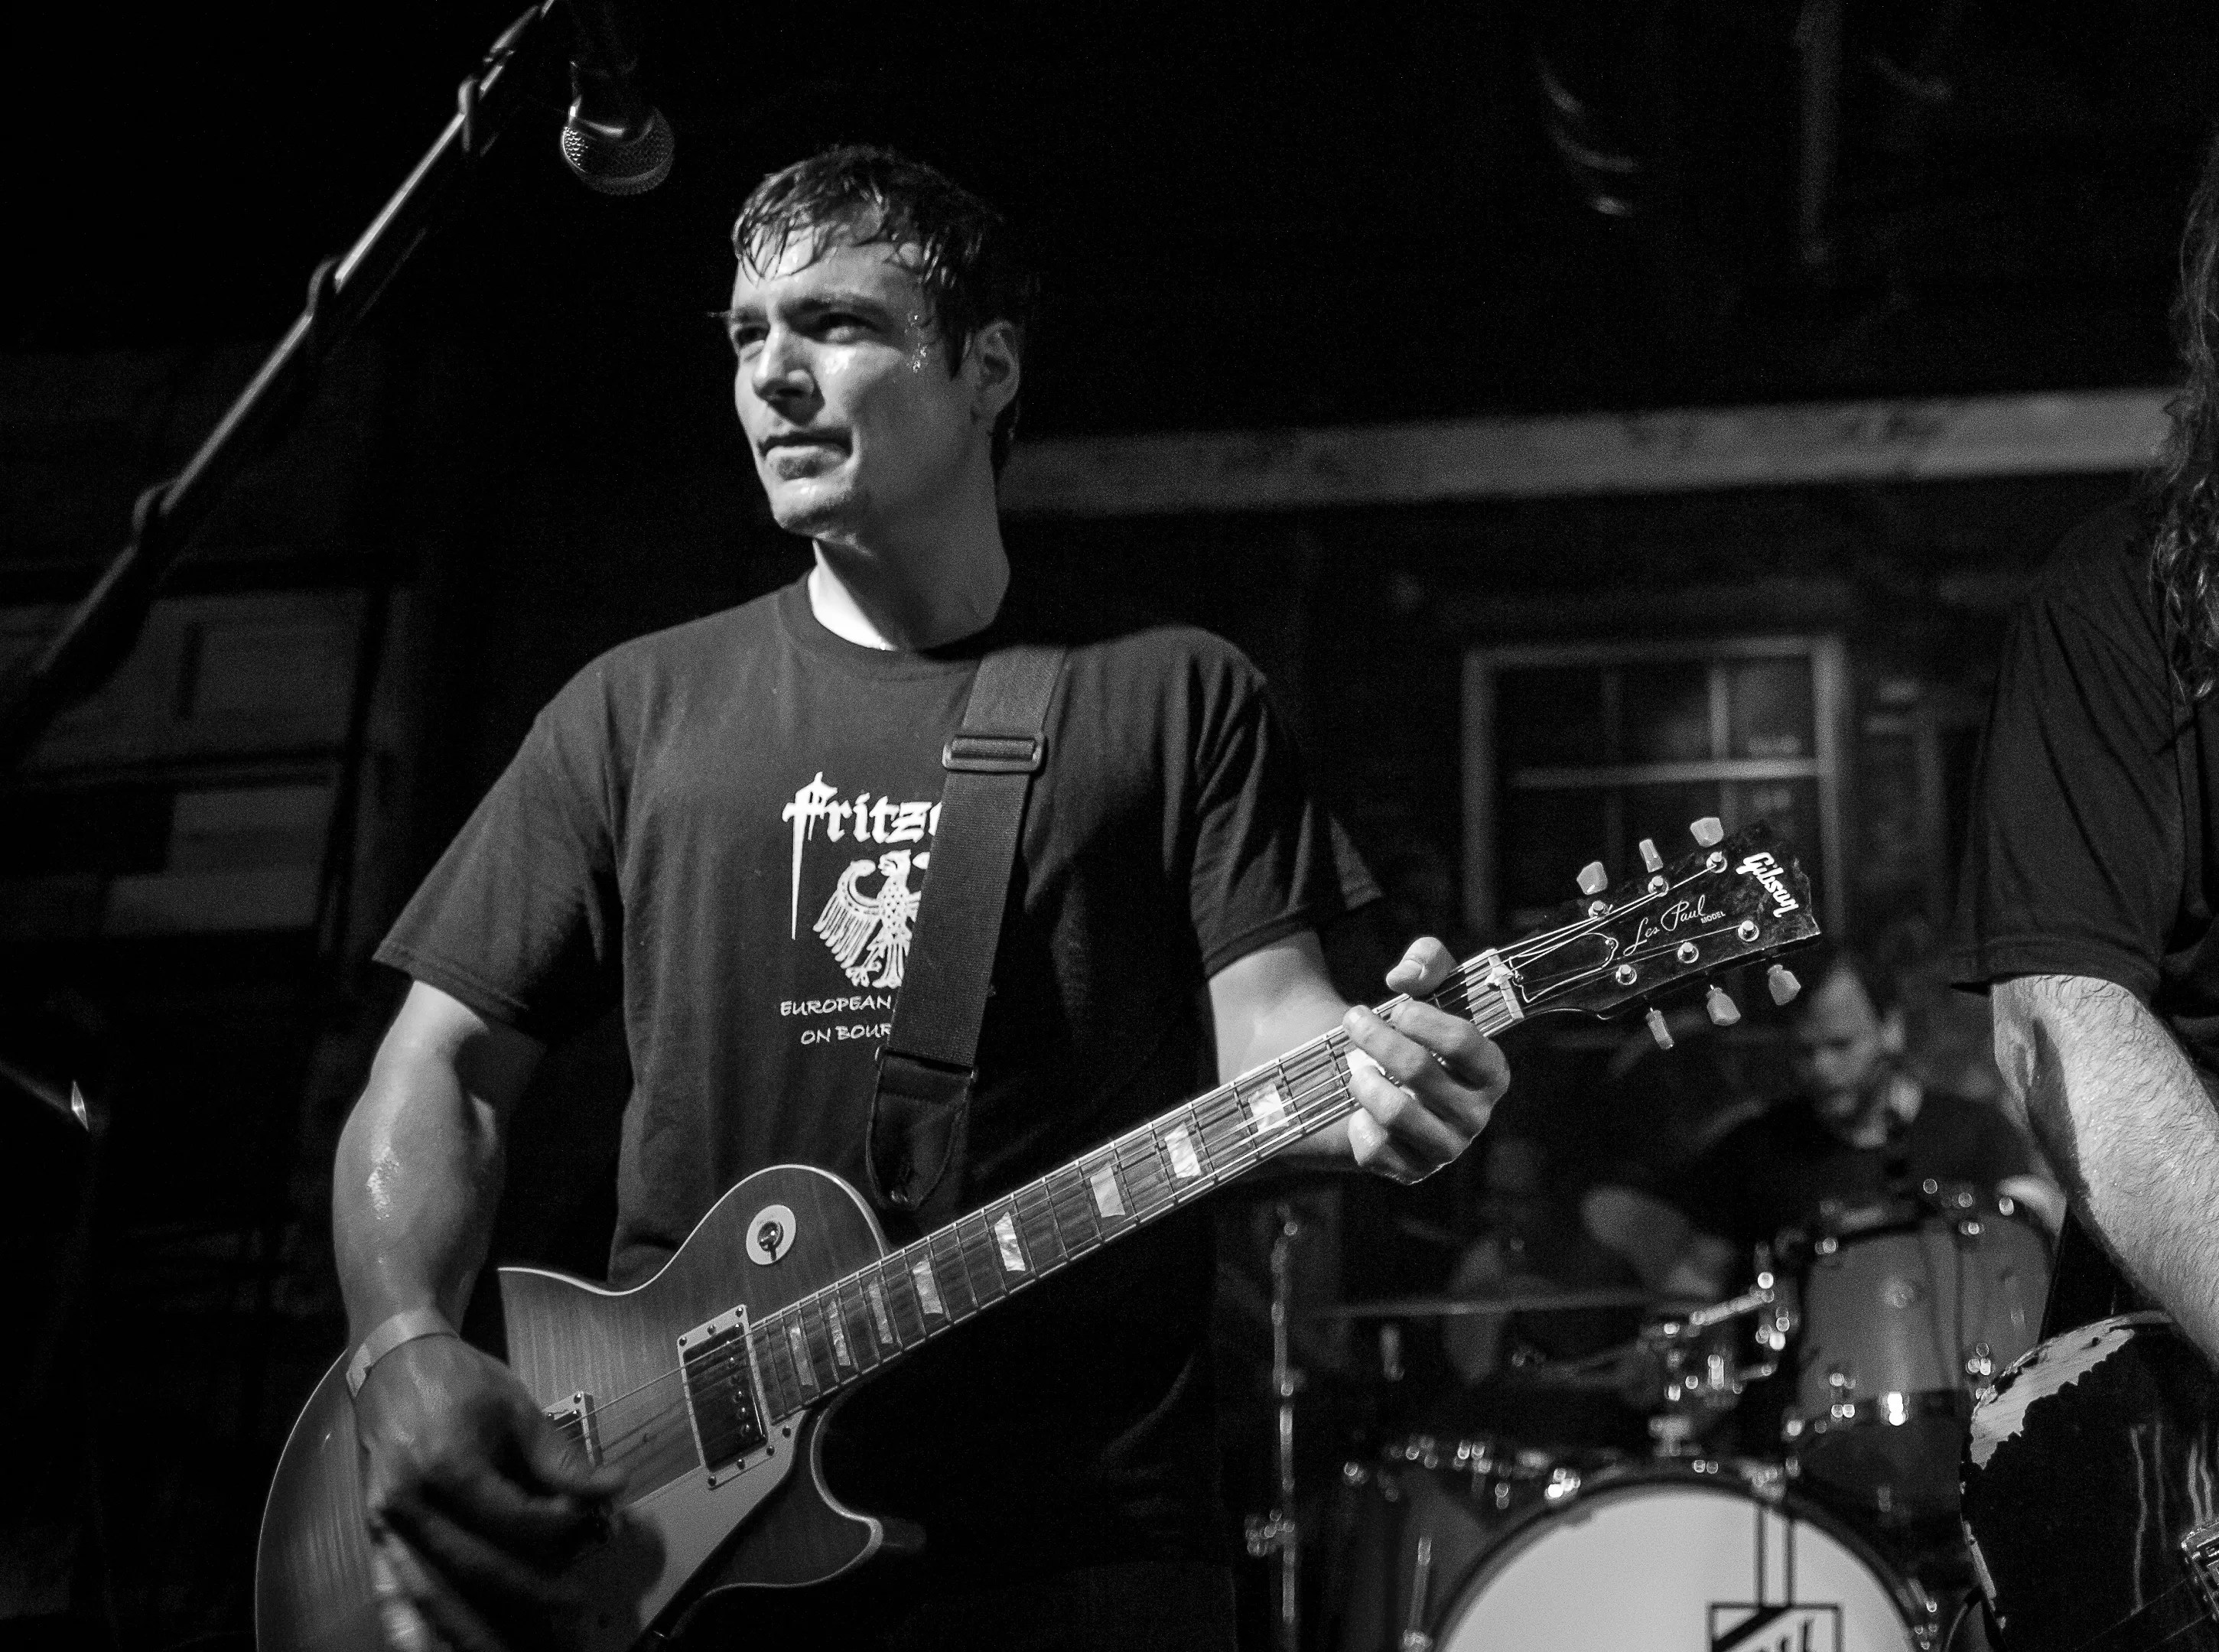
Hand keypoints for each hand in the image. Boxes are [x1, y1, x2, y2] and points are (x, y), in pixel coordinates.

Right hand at [355, 1332, 626, 1650]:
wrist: (394, 1366)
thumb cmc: (460, 1383)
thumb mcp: (516, 1408)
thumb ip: (561, 1457)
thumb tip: (614, 1488)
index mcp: (445, 1462)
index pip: (510, 1517)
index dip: (556, 1526)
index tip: (590, 1522)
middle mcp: (408, 1503)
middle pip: (473, 1566)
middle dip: (526, 1599)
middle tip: (573, 1626)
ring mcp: (384, 1527)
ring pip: (431, 1594)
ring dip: (471, 1634)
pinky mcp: (373, 1539)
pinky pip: (389, 1595)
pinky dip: (408, 1632)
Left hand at [1341, 937, 1508, 1182]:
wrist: (1372, 1082)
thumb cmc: (1407, 1032)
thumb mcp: (1423, 988)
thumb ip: (1427, 961)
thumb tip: (1404, 977)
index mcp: (1490, 1071)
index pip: (1464, 1043)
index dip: (1423, 1020)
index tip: (1396, 1006)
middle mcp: (1475, 1115)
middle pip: (1418, 1070)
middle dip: (1376, 1038)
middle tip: (1353, 1020)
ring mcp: (1445, 1148)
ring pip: (1395, 1111)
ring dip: (1363, 1080)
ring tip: (1355, 1068)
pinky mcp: (1411, 1171)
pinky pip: (1376, 1147)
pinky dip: (1357, 1121)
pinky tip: (1358, 1111)